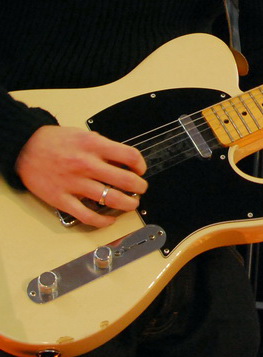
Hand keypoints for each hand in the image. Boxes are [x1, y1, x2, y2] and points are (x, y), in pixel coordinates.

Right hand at [16, 125, 147, 227]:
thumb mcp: (86, 136)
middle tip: (141, 189)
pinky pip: (87, 215)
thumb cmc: (57, 141)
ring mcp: (74, 183)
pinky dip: (103, 221)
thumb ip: (105, 148)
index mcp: (94, 146)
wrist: (26, 148)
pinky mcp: (61, 199)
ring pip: (110, 199)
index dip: (141, 164)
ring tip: (131, 204)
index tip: (140, 170)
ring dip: (127, 204)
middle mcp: (86, 164)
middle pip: (125, 180)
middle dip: (139, 187)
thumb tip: (125, 162)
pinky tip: (109, 219)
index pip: (129, 156)